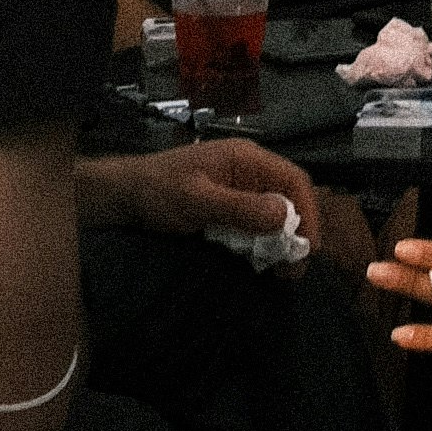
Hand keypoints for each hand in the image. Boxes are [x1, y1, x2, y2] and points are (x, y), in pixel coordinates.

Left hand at [83, 133, 326, 249]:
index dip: (307, 212)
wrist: (124, 196)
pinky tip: (261, 263)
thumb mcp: (197, 200)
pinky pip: (256, 225)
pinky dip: (263, 244)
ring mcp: (238, 190)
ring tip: (282, 272)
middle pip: (288, 198)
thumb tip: (285, 216)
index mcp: (246, 159)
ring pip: (274, 214)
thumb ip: (239, 208)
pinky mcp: (228, 209)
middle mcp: (248, 171)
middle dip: (297, 231)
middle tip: (295, 268)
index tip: (307, 246)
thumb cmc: (159, 191)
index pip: (293, 180)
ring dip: (281, 241)